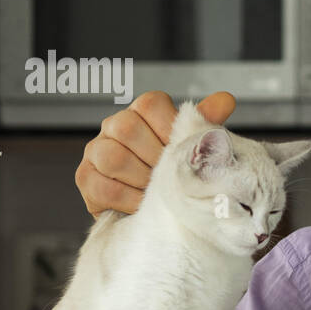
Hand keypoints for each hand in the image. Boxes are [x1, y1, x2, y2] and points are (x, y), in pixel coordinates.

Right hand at [74, 90, 235, 216]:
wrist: (152, 209)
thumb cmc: (174, 171)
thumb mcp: (193, 146)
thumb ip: (205, 122)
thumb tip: (225, 100)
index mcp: (142, 112)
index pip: (151, 104)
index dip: (170, 128)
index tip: (183, 151)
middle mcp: (114, 126)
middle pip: (128, 129)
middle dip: (155, 158)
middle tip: (173, 177)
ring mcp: (95, 150)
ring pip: (112, 157)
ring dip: (141, 179)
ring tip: (159, 193)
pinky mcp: (85, 177)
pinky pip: (103, 186)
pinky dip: (128, 199)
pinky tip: (142, 205)